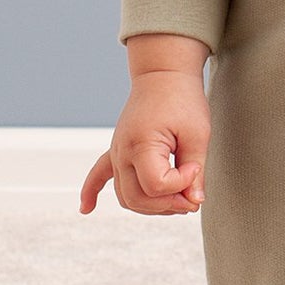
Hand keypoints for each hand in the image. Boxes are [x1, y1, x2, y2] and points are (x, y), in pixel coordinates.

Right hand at [80, 67, 210, 215]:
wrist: (164, 75)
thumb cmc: (182, 99)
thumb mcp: (198, 135)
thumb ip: (195, 172)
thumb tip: (194, 202)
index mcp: (141, 144)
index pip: (156, 185)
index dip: (181, 184)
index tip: (196, 167)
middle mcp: (122, 151)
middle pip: (137, 199)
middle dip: (168, 205)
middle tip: (192, 195)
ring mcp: (116, 152)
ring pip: (125, 197)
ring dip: (150, 206)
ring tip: (176, 199)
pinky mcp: (116, 150)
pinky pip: (98, 175)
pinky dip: (90, 192)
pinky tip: (87, 209)